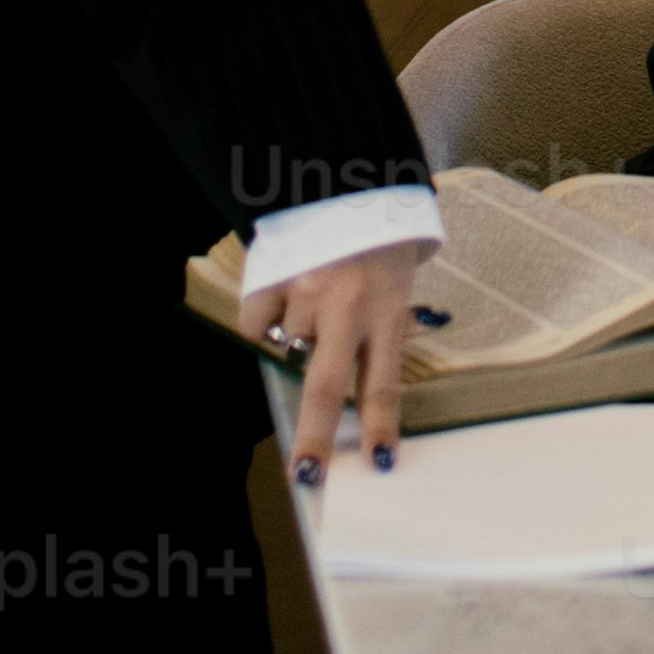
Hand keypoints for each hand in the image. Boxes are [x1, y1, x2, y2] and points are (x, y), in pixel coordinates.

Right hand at [241, 239, 427, 484]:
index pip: (382, 384)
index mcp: (386, 309)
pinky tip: (281, 300)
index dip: (378, 428)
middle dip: (314, 437)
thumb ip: (377, 335)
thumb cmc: (381, 240)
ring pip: (288, 346)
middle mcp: (346, 305)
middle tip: (306, 475)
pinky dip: (263, 322)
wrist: (350, 177)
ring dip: (296, 340)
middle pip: (324, 386)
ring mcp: (304, 291)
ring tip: (316, 303)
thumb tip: (347, 398)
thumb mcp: (397, 286)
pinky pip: (256, 323)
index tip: (378, 465)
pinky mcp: (272, 273)